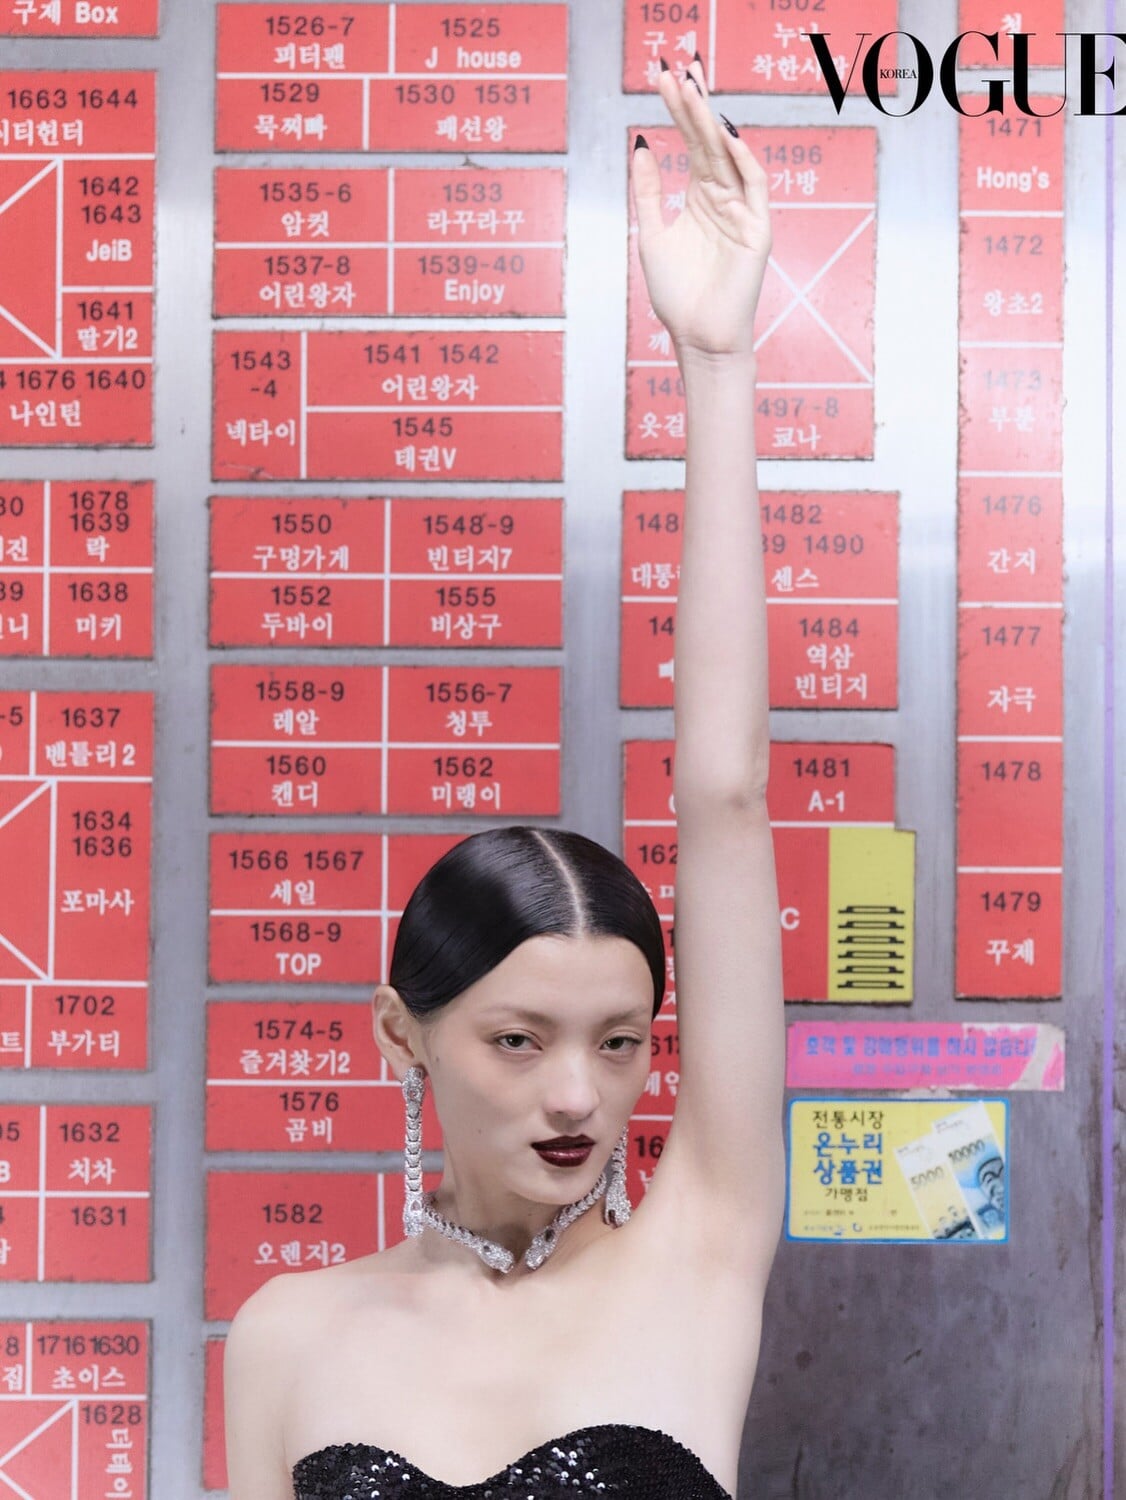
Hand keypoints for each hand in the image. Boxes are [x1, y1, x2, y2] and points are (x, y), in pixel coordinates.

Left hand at [631, 60, 770, 363]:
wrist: (697, 338)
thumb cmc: (676, 296)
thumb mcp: (652, 235)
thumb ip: (649, 192)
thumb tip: (639, 145)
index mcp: (700, 198)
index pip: (691, 144)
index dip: (679, 112)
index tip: (663, 79)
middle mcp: (723, 198)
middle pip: (708, 142)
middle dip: (694, 106)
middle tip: (679, 69)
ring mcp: (742, 212)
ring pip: (729, 157)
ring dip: (712, 123)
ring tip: (694, 91)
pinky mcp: (758, 231)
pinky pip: (754, 189)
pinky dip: (743, 162)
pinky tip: (725, 137)